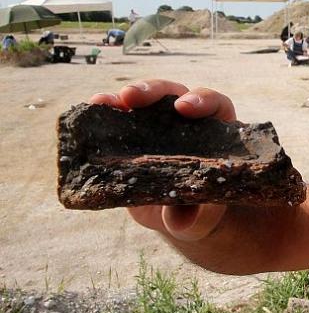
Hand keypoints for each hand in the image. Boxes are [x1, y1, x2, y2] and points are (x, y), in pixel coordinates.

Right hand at [89, 79, 236, 241]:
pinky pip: (119, 116)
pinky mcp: (132, 134)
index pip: (214, 105)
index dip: (202, 100)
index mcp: (215, 134)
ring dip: (122, 97)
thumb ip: (193, 214)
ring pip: (143, 100)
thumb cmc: (199, 210)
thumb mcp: (199, 215)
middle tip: (132, 97)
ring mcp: (158, 125)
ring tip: (101, 102)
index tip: (186, 107)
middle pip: (174, 94)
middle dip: (153, 91)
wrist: (178, 217)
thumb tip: (180, 221)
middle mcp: (187, 122)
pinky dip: (105, 111)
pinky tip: (89, 110)